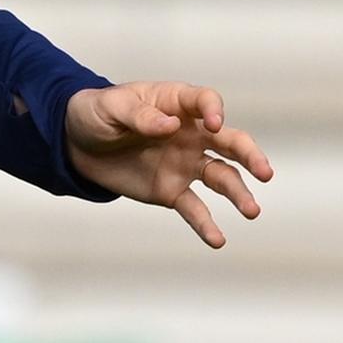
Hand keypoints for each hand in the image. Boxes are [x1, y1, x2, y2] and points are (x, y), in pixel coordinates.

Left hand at [63, 83, 273, 247]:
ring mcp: (185, 164)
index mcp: (177, 105)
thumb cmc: (97, 114)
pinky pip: (195, 208)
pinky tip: (217, 240)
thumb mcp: (111, 108)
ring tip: (252, 211)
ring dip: (239, 194)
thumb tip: (170, 125)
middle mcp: (191, 135)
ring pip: (222, 177)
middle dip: (250, 156)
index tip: (215, 123)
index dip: (214, 111)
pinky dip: (206, 225)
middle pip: (230, 143)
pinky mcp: (173, 190)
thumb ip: (139, 116)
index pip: (206, 101)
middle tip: (264, 172)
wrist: (77, 145)